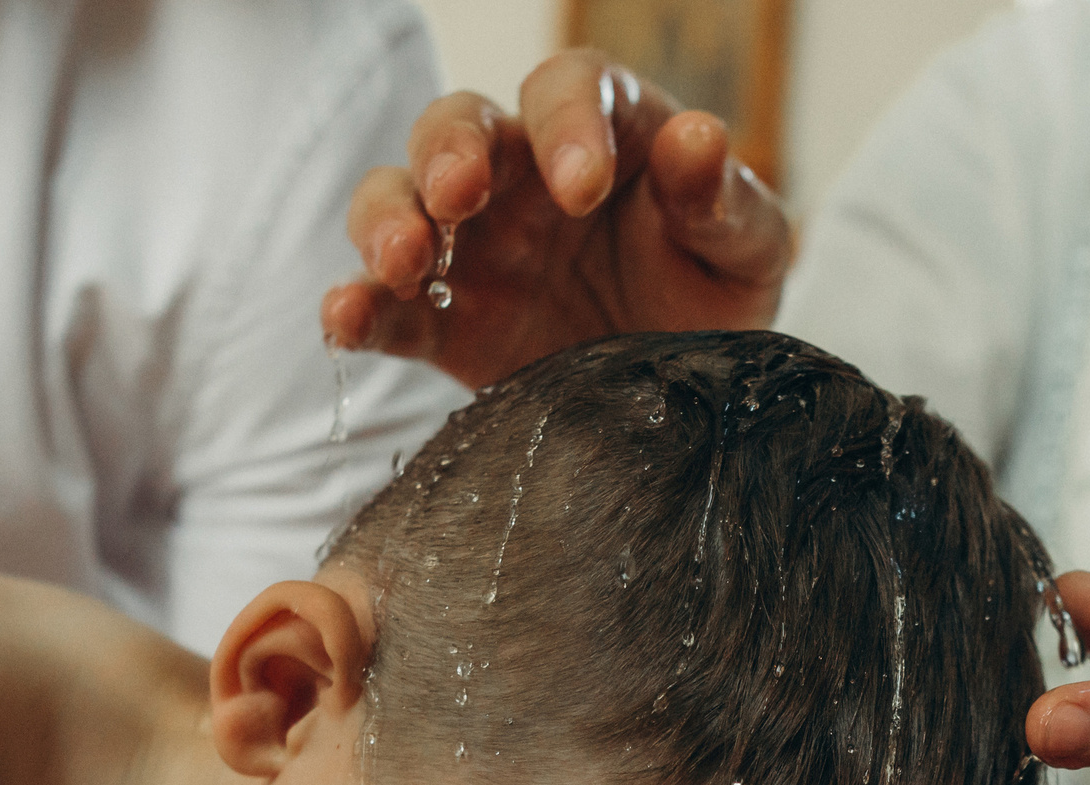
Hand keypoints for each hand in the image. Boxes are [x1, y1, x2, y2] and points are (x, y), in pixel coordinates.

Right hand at [322, 49, 791, 389]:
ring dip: (388, 220)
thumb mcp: (745, 248)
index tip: (584, 186)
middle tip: (460, 194)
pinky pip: (389, 307)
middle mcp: (522, 175)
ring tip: (406, 259)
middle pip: (459, 126)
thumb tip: (698, 139)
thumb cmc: (715, 293)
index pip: (568, 88)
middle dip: (449, 152)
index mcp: (603, 131)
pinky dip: (357, 310)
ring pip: (400, 200)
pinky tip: (344, 322)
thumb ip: (721, 197)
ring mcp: (474, 247)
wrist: (687, 390)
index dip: (568, 124)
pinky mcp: (445, 324)